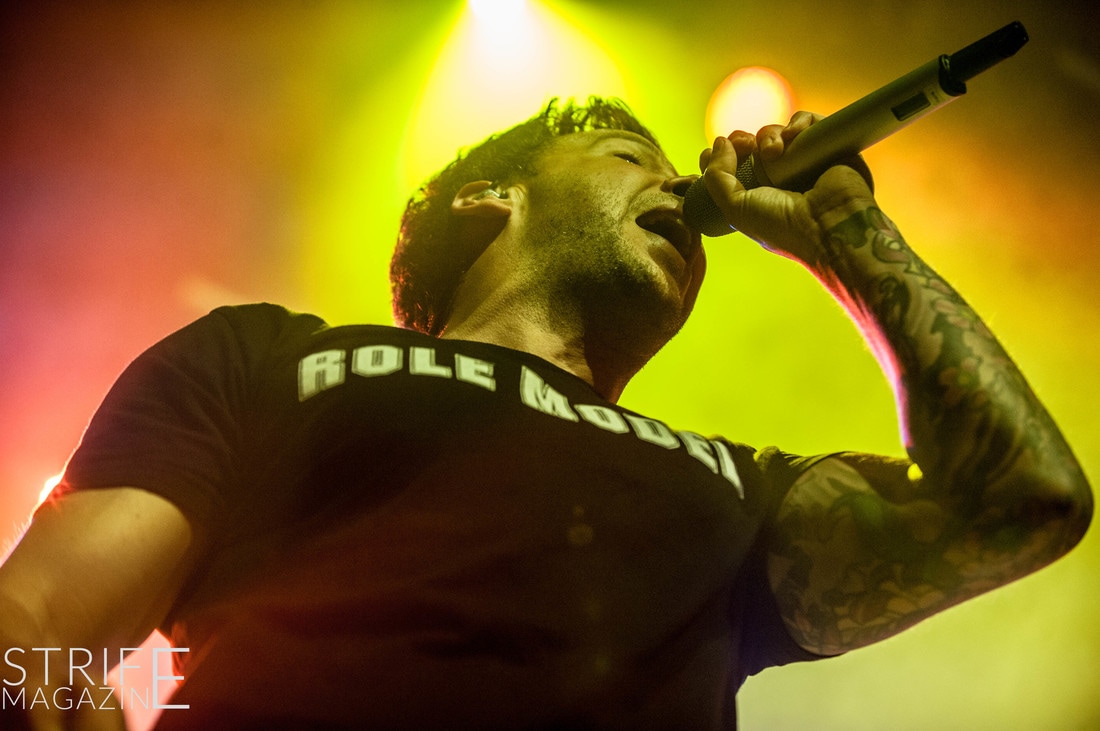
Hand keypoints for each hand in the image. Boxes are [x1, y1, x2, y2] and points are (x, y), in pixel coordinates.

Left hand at [697, 111, 876, 266]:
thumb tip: (720, 143)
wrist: (831, 227)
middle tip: (745, 146)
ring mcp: (801, 162)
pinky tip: (795, 136)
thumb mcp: (736, 209)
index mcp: (755, 196)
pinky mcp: (826, 146)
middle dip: (740, 140)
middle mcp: (777, 179)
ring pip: (775, 132)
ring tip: (774, 152)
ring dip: (768, 135)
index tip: (712, 154)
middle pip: (748, 145)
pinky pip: (807, 122)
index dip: (717, 156)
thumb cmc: (784, 226)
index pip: (728, 168)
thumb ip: (716, 177)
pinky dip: (799, 122)